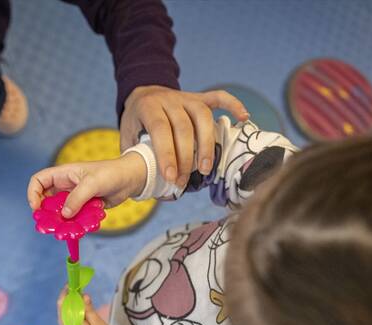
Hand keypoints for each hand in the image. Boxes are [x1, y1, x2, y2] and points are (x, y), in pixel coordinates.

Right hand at [28, 151, 145, 216]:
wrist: (130, 180)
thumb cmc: (111, 174)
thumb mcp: (92, 184)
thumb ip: (77, 198)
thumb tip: (65, 215)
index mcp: (63, 174)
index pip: (38, 181)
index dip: (33, 194)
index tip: (37, 208)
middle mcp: (65, 187)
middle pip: (46, 202)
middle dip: (48, 215)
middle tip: (53, 226)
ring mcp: (74, 198)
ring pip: (61, 213)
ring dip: (64, 223)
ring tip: (71, 230)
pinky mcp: (84, 208)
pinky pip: (75, 219)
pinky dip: (77, 225)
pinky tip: (85, 227)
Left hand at [57, 289, 125, 324]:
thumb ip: (88, 309)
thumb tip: (82, 297)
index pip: (63, 303)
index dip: (67, 291)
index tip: (74, 283)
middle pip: (62, 309)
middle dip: (70, 297)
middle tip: (81, 290)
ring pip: (65, 316)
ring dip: (72, 306)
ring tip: (85, 301)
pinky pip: (68, 323)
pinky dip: (74, 314)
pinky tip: (84, 314)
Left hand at [121, 85, 248, 187]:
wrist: (143, 93)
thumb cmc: (137, 123)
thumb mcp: (128, 136)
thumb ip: (136, 154)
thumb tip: (146, 183)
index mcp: (148, 107)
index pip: (160, 130)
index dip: (166, 154)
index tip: (170, 177)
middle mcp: (169, 99)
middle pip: (183, 127)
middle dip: (185, 158)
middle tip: (183, 181)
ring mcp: (186, 97)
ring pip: (203, 116)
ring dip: (206, 143)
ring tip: (206, 169)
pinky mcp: (199, 97)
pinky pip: (219, 97)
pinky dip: (233, 105)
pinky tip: (244, 118)